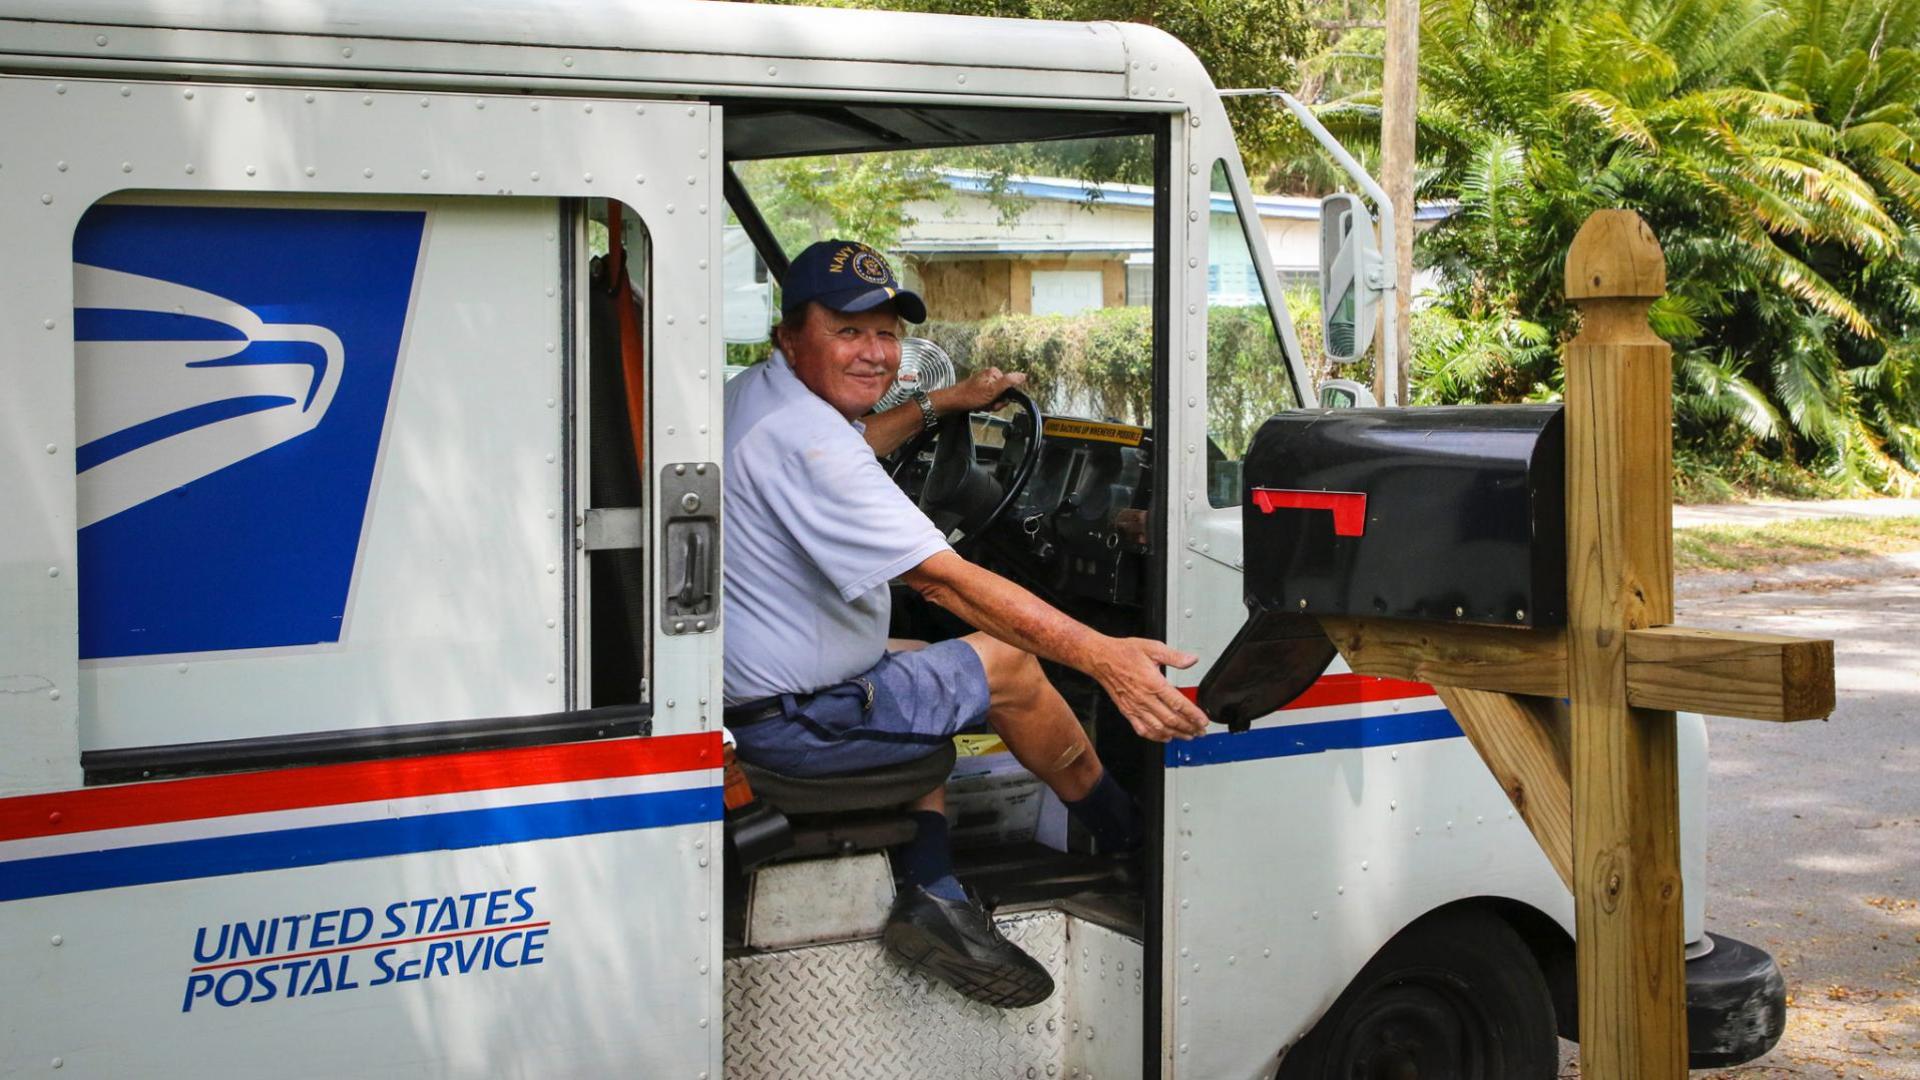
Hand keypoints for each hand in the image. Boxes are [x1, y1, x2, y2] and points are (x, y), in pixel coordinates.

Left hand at [933, 366, 1028, 414]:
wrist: (952, 402)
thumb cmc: (969, 396)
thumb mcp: (992, 390)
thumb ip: (1008, 382)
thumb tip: (1023, 375)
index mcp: (994, 373)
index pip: (1010, 387)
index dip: (1004, 397)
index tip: (995, 400)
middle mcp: (990, 377)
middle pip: (1003, 394)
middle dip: (996, 402)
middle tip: (986, 403)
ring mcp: (984, 384)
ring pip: (995, 399)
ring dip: (989, 405)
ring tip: (980, 405)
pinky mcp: (980, 391)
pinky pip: (988, 401)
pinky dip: (984, 406)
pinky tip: (977, 406)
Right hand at [1087, 637, 1209, 742]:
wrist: (1101, 659)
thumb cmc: (1124, 652)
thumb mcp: (1152, 647)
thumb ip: (1174, 656)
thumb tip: (1191, 660)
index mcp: (1153, 683)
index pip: (1178, 704)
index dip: (1193, 715)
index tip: (1203, 721)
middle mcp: (1145, 698)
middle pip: (1171, 720)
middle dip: (1189, 728)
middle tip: (1200, 731)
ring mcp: (1135, 707)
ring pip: (1159, 728)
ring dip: (1175, 734)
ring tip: (1188, 736)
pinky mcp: (1127, 711)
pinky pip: (1142, 729)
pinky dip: (1155, 736)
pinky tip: (1164, 737)